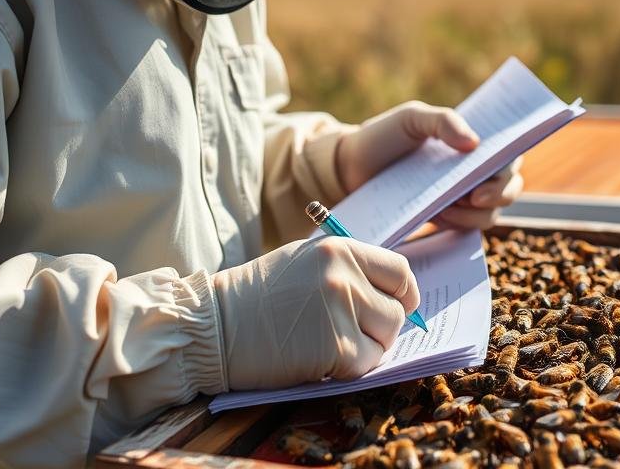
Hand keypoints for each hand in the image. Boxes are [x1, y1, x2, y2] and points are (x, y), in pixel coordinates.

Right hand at [211, 237, 419, 389]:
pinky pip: (366, 365)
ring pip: (385, 340)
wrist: (215, 326)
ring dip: (367, 349)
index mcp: (340, 249)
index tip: (399, 306)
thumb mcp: (305, 261)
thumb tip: (392, 293)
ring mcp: (341, 312)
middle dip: (382, 328)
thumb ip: (348, 270)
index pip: (399, 271)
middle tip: (355, 334)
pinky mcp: (335, 349)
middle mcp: (345, 276)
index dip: (404, 294)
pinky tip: (319, 359)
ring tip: (331, 344)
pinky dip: (349, 369)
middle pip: (397, 310)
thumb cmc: (257, 295)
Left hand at [336, 101, 523, 230]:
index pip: (509, 153)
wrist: (349, 169)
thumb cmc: (383, 137)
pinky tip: (436, 218)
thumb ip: (442, 121)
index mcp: (472, 143)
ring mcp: (461, 199)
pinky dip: (458, 226)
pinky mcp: (445, 221)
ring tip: (444, 208)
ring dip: (474, 214)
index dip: (510, 165)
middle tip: (474, 197)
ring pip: (489, 214)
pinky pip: (465, 231)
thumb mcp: (411, 118)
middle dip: (498, 195)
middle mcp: (473, 172)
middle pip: (509, 187)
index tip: (492, 173)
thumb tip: (475, 143)